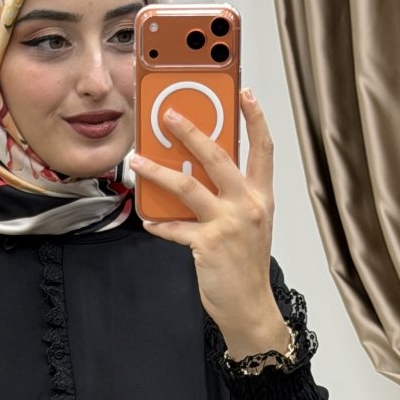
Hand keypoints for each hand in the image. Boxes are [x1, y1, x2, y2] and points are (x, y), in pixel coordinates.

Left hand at [128, 90, 284, 353]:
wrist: (249, 307)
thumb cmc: (245, 266)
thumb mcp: (248, 225)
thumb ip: (231, 199)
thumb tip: (198, 176)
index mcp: (261, 197)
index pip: (263, 149)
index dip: (255, 119)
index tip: (245, 93)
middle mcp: (247, 205)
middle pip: (217, 156)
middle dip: (190, 130)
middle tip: (168, 114)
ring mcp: (228, 224)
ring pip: (187, 186)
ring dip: (158, 171)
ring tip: (137, 161)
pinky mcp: (207, 244)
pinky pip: (174, 227)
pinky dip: (159, 223)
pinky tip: (147, 219)